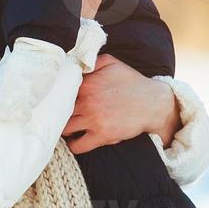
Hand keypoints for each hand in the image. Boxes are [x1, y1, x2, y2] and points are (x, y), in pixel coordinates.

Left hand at [63, 54, 181, 153]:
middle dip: (56, 113)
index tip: (55, 99)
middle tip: (56, 116)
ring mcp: (93, 119)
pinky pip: (77, 146)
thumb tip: (74, 63)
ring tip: (65, 128)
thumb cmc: (132, 82)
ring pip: (64, 128)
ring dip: (62, 129)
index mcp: (86, 83)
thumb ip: (91, 61)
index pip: (60, 91)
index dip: (56, 96)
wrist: (153, 103)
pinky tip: (75, 141)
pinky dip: (73, 145)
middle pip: (58, 110)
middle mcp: (86, 101)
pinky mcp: (102, 135)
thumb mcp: (112, 63)